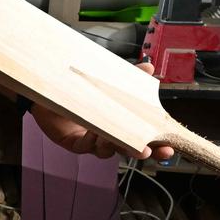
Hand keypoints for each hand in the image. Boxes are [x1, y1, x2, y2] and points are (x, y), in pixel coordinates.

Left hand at [30, 62, 175, 161]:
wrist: (51, 88)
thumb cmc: (82, 90)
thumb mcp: (108, 80)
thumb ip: (129, 77)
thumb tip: (149, 67)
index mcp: (121, 124)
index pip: (143, 139)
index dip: (156, 147)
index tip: (169, 148)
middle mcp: (108, 136)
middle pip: (127, 150)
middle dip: (139, 152)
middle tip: (146, 150)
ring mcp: (91, 141)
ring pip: (106, 150)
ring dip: (112, 145)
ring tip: (115, 138)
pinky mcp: (73, 142)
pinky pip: (84, 146)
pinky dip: (91, 140)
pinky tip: (94, 132)